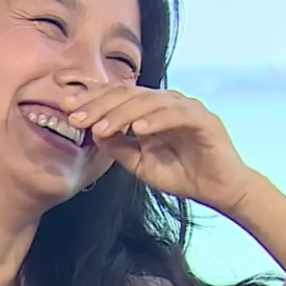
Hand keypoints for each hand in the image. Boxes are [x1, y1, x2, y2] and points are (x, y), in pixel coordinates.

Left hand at [62, 85, 254, 214]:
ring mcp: (186, 108)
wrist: (220, 191)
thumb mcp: (140, 164)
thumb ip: (119, 148)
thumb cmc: (182, 174)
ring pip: (148, 101)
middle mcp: (167, 102)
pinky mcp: (204, 120)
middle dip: (99, 105)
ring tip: (100, 128)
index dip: (92, 99)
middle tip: (76, 117)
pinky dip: (156, 120)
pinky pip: (176, 114)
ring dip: (121, 114)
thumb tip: (93, 133)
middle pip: (128, 94)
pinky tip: (138, 130)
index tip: (66, 108)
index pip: (118, 96)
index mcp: (151, 109)